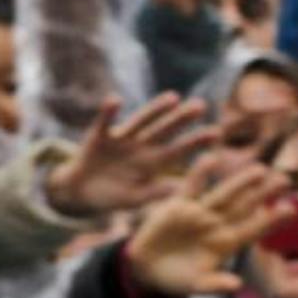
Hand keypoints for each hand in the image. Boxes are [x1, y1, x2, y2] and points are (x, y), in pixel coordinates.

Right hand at [46, 94, 214, 217]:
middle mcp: (140, 146)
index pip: (178, 150)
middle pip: (164, 130)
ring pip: (141, 121)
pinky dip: (108, 111)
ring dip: (155, 110)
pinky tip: (115, 100)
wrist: (81, 193)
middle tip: (201, 106)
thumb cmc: (112, 197)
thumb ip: (154, 193)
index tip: (216, 133)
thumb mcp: (134, 199)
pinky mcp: (99, 135)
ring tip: (173, 98)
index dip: (195, 142)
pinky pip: (104, 121)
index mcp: (152, 163)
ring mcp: (121, 139)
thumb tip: (179, 188)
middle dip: (181, 119)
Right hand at [124, 162, 284, 297]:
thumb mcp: (195, 286)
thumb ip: (215, 285)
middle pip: (244, 207)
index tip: (291, 210)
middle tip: (284, 180)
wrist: (148, 269)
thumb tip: (237, 286)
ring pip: (223, 194)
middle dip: (263, 194)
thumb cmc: (177, 280)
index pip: (253, 230)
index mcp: (225, 245)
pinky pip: (191, 186)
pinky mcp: (177, 206)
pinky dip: (199, 173)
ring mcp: (199, 214)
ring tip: (259, 169)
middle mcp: (216, 226)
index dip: (271, 220)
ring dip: (240, 181)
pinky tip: (211, 159)